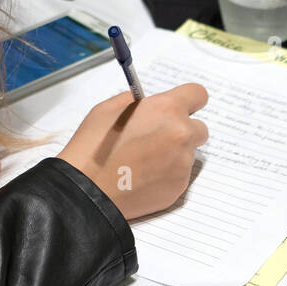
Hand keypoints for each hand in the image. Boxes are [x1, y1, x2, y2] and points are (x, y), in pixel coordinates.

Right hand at [56, 84, 208, 220]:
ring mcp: (182, 163)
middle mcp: (181, 134)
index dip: (189, 100)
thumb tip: (146, 104)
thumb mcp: (108, 109)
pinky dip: (167, 174)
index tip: (181, 106)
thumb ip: (136, 102)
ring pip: (188, 153)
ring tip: (143, 161)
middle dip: (182, 130)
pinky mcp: (179, 187)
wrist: (87, 191)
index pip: (198, 94)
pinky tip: (143, 176)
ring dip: (173, 154)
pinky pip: (180, 175)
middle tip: (158, 137)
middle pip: (199, 128)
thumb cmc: (94, 148)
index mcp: (166, 109)